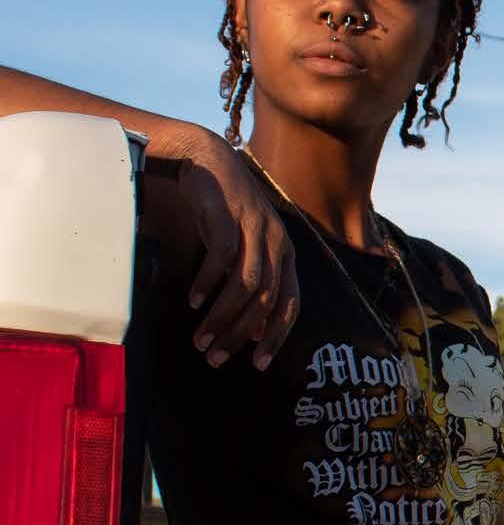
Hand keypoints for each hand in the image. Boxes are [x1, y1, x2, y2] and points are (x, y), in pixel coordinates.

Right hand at [158, 130, 299, 369]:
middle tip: (215, 358)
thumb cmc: (222, 213)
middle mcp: (278, 242)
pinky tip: (192, 301)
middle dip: (240, 334)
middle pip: (266, 300)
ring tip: (199, 338)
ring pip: (246, 285)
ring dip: (221, 316)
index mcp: (285, 254)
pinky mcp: (230, 216)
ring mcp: (256, 227)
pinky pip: (222, 258)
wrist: (206, 160)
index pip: (290, 304)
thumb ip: (250, 286)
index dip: (276, 336)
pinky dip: (207, 283)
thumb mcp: (241, 252)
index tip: (257, 365)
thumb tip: (252, 332)